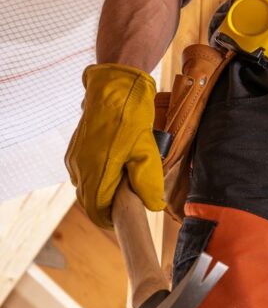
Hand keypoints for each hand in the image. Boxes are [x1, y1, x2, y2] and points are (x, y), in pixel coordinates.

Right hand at [65, 63, 165, 227]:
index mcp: (94, 173)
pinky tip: (117, 164)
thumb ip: (148, 183)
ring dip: (105, 189)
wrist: (114, 88)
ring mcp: (73, 158)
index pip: (97, 212)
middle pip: (91, 201)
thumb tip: (153, 206)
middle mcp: (77, 168)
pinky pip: (84, 173)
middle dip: (110, 203)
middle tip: (132, 196)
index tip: (128, 216)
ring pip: (87, 187)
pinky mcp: (74, 150)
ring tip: (127, 177)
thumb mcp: (147, 152)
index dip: (112, 218)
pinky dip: (99, 176)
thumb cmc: (131, 119)